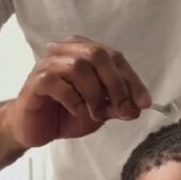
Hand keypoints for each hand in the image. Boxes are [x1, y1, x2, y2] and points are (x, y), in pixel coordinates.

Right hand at [7, 35, 151, 148]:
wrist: (36, 129)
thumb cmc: (66, 114)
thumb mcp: (99, 112)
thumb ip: (116, 106)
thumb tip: (138, 106)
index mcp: (82, 50)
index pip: (113, 57)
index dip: (131, 79)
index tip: (144, 103)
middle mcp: (64, 50)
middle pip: (97, 55)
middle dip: (116, 85)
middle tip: (124, 110)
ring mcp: (47, 63)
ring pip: (79, 68)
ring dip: (94, 95)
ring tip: (96, 114)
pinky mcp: (36, 81)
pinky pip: (58, 83)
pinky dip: (74, 100)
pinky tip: (77, 111)